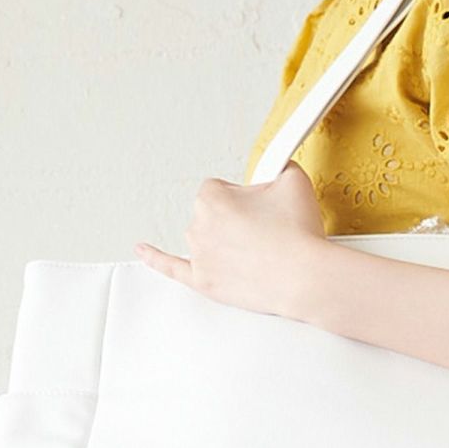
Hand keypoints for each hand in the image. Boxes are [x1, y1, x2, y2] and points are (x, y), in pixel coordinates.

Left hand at [134, 161, 326, 316]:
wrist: (304, 278)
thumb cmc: (297, 234)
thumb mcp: (294, 181)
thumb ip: (279, 166)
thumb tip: (278, 165)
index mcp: (211, 197)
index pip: (219, 189)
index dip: (243, 199)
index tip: (260, 208)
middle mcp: (198, 225)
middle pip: (212, 215)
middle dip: (235, 221)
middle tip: (266, 231)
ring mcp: (199, 256)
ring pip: (206, 240)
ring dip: (225, 242)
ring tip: (258, 252)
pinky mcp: (204, 282)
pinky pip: (172, 267)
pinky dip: (155, 258)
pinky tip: (143, 251)